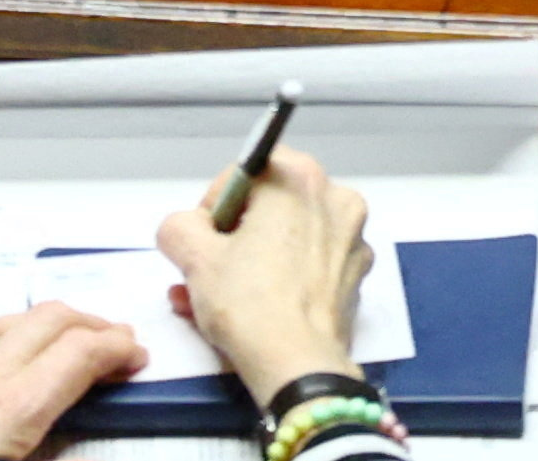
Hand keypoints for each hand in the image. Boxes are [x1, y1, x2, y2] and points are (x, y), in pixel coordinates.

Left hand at [0, 302, 146, 456]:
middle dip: (90, 322)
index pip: (81, 355)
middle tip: (109, 340)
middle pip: (50, 321)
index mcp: (9, 414)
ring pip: (1, 321)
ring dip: (39, 323)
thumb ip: (40, 452)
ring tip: (54, 336)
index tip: (131, 357)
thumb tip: (61, 444)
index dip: (117, 349)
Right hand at [157, 148, 374, 404]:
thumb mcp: (193, 257)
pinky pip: (311, 264)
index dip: (215, 206)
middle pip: (269, 206)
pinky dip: (284, 277)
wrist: (298, 363)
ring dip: (252, 261)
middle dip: (232, 238)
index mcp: (299, 178)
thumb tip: (189, 226)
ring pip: (290, 237)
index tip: (205, 241)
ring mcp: (353, 236)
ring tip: (220, 297)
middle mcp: (335, 196)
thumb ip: (180, 226)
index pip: (244, 174)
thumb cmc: (247, 302)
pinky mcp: (357, 273)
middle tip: (208, 271)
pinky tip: (256, 307)